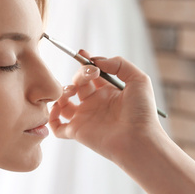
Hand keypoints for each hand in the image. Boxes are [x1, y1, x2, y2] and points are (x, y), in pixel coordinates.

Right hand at [49, 51, 163, 161]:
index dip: (86, 63)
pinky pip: (57, 126)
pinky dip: (52, 116)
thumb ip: (119, 64)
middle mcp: (96, 104)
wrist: (138, 139)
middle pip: (79, 83)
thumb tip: (96, 61)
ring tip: (73, 90)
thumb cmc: (142, 113)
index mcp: (110, 92)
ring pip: (64, 102)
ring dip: (63, 91)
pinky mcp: (77, 131)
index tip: (83, 54)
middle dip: (80, 74)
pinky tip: (59, 106)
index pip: (93, 74)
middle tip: (90, 72)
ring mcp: (85, 118)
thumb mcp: (138, 80)